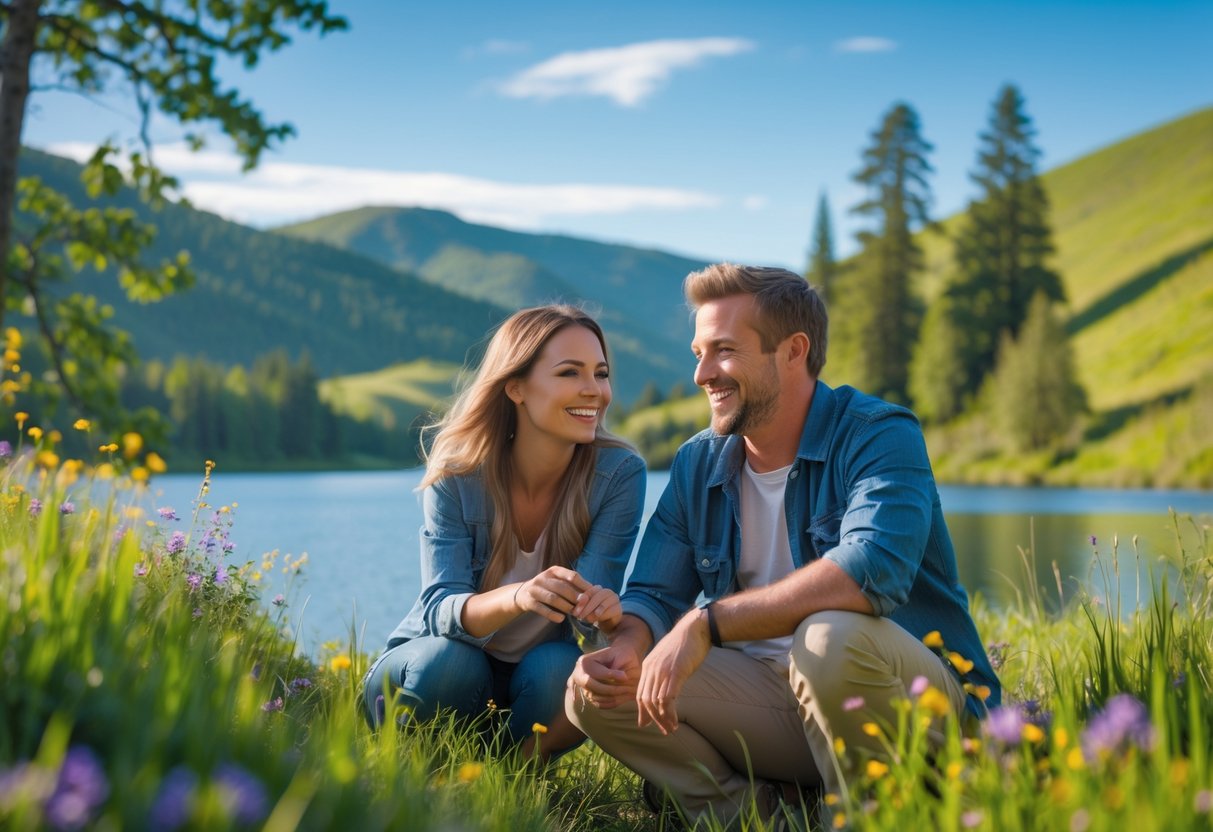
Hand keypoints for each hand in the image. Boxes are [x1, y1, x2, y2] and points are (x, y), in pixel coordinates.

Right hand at [515, 566, 591, 622]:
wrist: (522, 594)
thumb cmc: (547, 588)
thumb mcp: (558, 582)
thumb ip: (572, 585)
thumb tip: (594, 590)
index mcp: (554, 571)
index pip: (571, 576)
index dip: (583, 585)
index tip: (593, 593)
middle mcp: (543, 578)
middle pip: (563, 587)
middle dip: (575, 597)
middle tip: (585, 606)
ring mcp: (534, 589)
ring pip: (553, 598)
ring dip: (566, 606)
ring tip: (575, 613)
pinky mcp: (529, 602)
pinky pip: (542, 609)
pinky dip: (553, 614)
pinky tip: (561, 619)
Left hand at [570, 585, 621, 631]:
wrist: (607, 624)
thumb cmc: (593, 614)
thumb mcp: (584, 609)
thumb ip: (580, 607)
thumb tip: (575, 610)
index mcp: (597, 588)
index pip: (589, 592)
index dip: (581, 602)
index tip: (574, 612)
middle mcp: (607, 591)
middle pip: (597, 596)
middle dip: (587, 607)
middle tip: (580, 616)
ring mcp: (614, 599)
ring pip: (604, 603)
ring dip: (594, 612)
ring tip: (587, 619)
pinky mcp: (619, 608)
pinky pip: (611, 610)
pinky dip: (603, 615)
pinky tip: (597, 621)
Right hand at [570, 641, 641, 709]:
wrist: (618, 659)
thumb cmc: (620, 654)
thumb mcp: (621, 655)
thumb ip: (619, 665)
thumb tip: (622, 678)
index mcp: (585, 661)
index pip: (595, 672)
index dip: (611, 675)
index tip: (625, 676)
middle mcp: (579, 674)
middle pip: (591, 685)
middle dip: (610, 688)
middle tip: (625, 688)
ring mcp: (582, 687)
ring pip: (594, 696)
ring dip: (611, 696)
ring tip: (625, 692)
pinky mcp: (589, 695)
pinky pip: (598, 703)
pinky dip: (609, 702)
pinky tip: (620, 697)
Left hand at [635, 608, 710, 734]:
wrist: (695, 628)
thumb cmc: (685, 644)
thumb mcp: (668, 659)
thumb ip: (662, 673)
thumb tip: (663, 691)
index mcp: (648, 666)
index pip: (640, 694)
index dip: (644, 711)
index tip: (649, 724)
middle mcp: (651, 669)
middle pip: (646, 700)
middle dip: (653, 719)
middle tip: (664, 730)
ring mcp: (662, 671)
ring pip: (655, 702)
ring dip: (662, 719)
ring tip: (671, 729)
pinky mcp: (675, 673)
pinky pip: (667, 698)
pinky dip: (669, 713)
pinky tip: (675, 720)